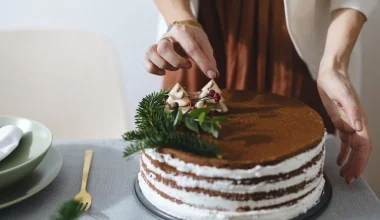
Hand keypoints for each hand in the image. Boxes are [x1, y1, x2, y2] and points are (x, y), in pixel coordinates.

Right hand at [143, 24, 218, 77]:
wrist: (182, 29)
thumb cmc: (194, 39)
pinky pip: (145, 60)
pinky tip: (163, 72)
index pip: (191, 48)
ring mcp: (158, 43)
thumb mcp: (205, 45)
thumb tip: (214, 75)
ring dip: (165, 65)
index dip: (202, 63)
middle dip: (176, 62)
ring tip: (175, 68)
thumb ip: (209, 59)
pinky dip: (152, 69)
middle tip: (188, 65)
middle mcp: (168, 36)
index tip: (211, 74)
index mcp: (182, 31)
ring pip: (152, 53)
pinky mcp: (152, 51)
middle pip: (164, 48)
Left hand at [317, 67, 371, 183]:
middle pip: (360, 150)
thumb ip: (352, 110)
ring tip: (344, 175)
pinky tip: (339, 162)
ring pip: (353, 148)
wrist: (331, 73)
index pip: (363, 146)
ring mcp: (349, 123)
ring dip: (350, 162)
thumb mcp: (342, 95)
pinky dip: (343, 153)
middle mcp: (357, 124)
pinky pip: (345, 142)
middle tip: (348, 180)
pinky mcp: (341, 122)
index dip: (360, 161)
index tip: (353, 173)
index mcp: (359, 120)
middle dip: (356, 166)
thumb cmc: (336, 82)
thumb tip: (359, 126)